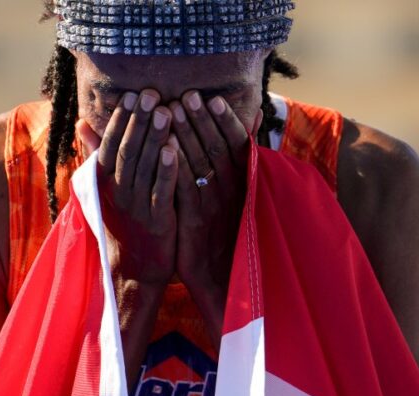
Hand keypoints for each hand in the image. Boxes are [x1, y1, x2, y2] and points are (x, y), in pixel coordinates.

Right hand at [77, 90, 178, 389]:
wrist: (136, 268)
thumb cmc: (124, 223)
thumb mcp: (105, 189)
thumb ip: (97, 156)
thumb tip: (83, 124)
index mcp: (106, 183)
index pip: (110, 145)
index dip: (121, 120)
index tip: (131, 95)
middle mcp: (118, 192)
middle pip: (127, 151)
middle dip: (139, 121)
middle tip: (150, 94)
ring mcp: (136, 207)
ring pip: (143, 168)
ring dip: (153, 138)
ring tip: (165, 111)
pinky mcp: (157, 221)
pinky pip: (161, 191)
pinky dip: (166, 169)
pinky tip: (174, 148)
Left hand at [169, 91, 260, 344]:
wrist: (223, 278)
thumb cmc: (229, 233)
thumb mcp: (240, 198)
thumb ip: (242, 164)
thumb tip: (253, 125)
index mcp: (242, 183)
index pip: (235, 145)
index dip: (223, 122)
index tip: (211, 99)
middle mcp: (231, 190)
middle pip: (216, 148)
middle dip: (201, 120)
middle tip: (188, 95)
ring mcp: (213, 205)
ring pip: (200, 163)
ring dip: (186, 134)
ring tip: (172, 109)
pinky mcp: (195, 221)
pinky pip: (185, 188)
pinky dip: (175, 165)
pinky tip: (164, 146)